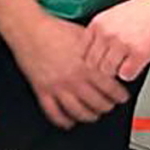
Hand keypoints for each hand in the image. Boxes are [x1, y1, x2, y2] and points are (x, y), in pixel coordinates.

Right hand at [7, 13, 129, 127]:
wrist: (29, 29)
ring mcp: (57, 88)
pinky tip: (69, 121)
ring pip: (78, 112)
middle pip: (97, 104)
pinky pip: (53, 113)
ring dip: (89, 116)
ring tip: (93, 114)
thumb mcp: (83, 36)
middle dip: (107, 107)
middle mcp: (72, 80)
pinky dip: (63, 120)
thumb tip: (111, 58)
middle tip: (109, 105)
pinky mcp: (41, 90)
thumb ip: (98, 50)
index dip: (120, 95)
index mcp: (85, 67)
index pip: (111, 89)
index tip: (121, 97)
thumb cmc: (54, 29)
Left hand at [81, 0, 149, 82]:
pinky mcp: (138, 53)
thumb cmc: (145, 10)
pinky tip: (138, 63)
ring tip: (128, 63)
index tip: (102, 60)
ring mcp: (121, 44)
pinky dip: (132, 73)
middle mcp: (106, 33)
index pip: (83, 51)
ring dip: (118, 71)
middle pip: (93, 64)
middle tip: (116, 64)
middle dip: (104, 67)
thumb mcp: (113, 16)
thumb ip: (101, 33)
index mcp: (98, 23)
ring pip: (108, 71)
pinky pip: (126, 75)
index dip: (93, 58)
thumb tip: (94, 54)